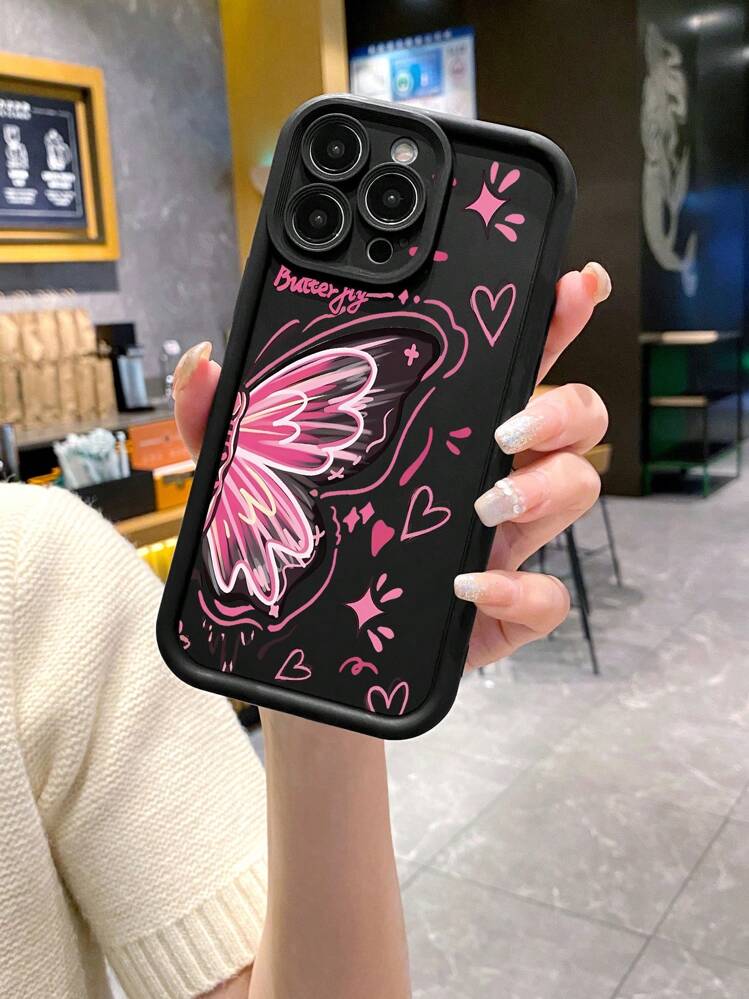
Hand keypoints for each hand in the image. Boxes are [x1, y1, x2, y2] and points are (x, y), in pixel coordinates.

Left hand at [172, 261, 610, 672]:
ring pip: (577, 492)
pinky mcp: (500, 612)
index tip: (572, 284)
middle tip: (508, 424)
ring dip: (544, 490)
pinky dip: (518, 589)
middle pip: (576, 419)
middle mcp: (489, 475)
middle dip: (564, 405)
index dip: (555, 318)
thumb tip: (206, 359)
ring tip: (483, 503)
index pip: (514, 360)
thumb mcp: (248, 480)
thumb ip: (223, 419)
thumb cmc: (294, 551)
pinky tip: (466, 586)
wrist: (304, 658)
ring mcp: (503, 543)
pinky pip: (548, 597)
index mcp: (446, 432)